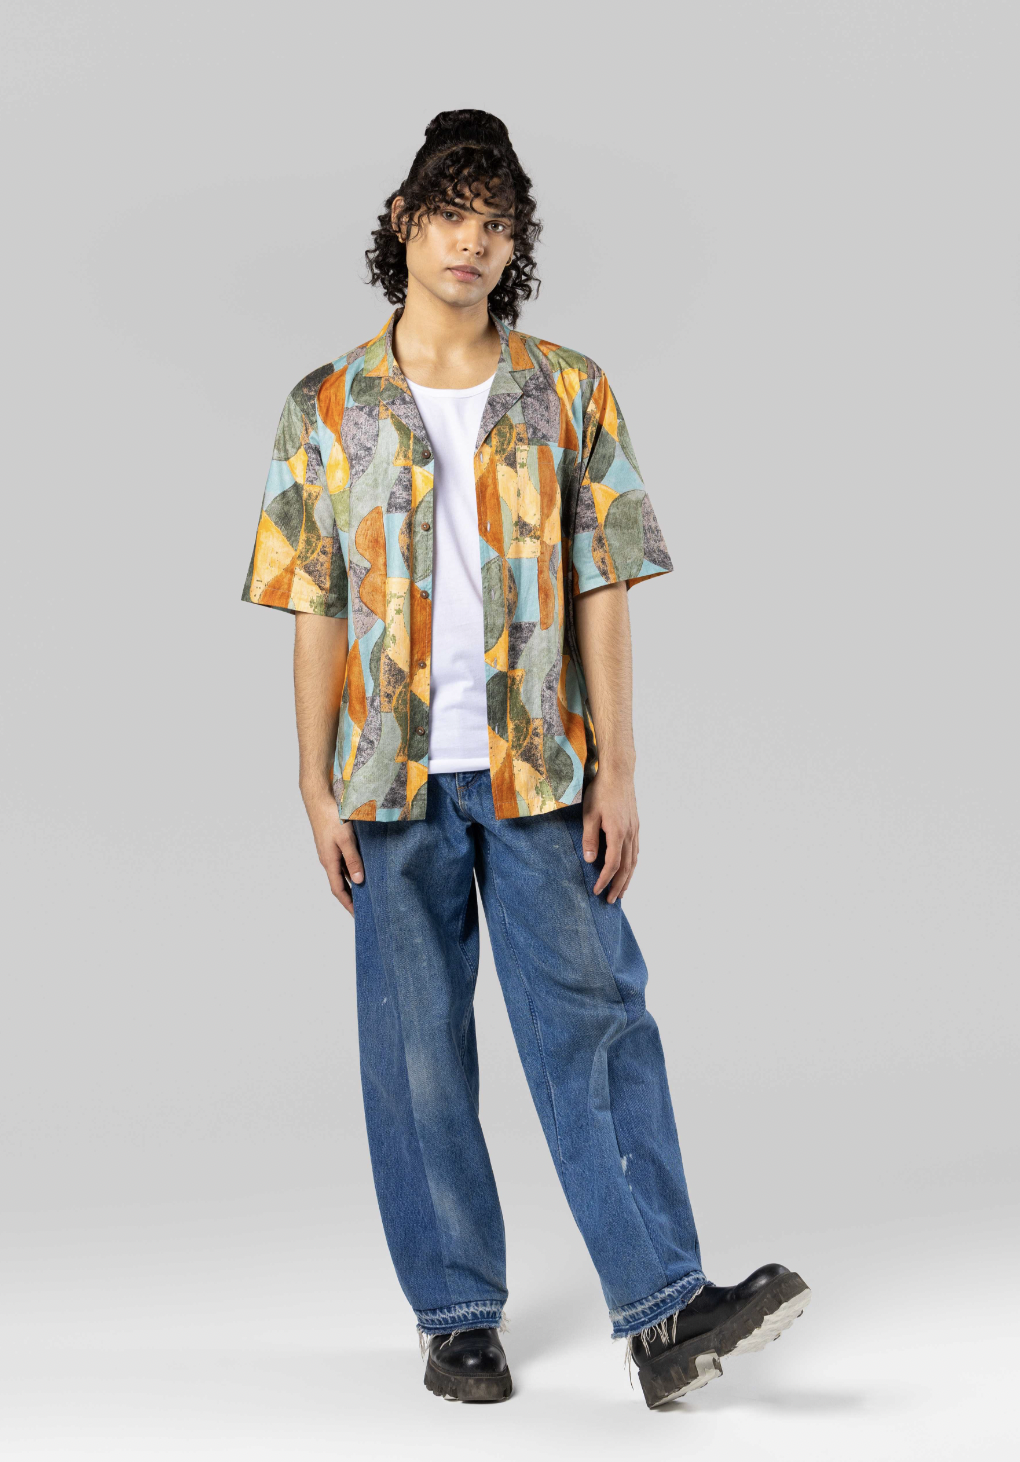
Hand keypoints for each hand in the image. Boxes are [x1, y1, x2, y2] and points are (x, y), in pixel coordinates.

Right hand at [302, 788, 363, 915]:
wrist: (320, 799)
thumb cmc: (332, 817)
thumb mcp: (346, 839)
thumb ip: (353, 860)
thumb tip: (358, 881)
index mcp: (329, 862)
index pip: (339, 890)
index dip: (348, 904)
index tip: (358, 916)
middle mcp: (329, 860)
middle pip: (341, 884)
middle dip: (352, 898)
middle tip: (365, 908)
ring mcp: (330, 852)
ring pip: (343, 873)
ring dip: (354, 883)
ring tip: (368, 892)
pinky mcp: (333, 844)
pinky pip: (344, 861)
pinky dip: (353, 869)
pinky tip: (364, 869)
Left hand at [581, 767, 638, 902]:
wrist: (618, 773)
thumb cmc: (601, 792)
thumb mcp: (589, 815)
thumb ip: (590, 839)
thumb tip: (589, 860)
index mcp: (618, 833)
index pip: (612, 864)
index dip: (605, 880)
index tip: (597, 891)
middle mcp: (630, 834)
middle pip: (626, 867)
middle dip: (619, 886)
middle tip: (611, 901)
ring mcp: (635, 830)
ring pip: (634, 861)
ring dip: (628, 879)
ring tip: (622, 892)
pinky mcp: (635, 825)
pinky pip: (636, 851)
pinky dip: (632, 865)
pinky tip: (628, 870)